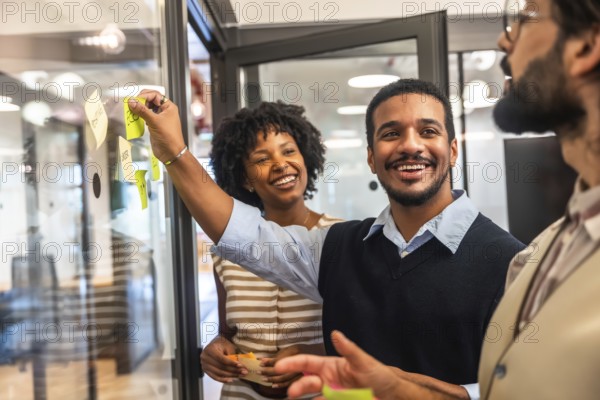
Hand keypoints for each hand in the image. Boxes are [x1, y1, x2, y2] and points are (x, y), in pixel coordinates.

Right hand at [127, 90, 185, 162]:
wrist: (171, 153)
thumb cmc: (168, 137)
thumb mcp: (154, 122)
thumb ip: (142, 111)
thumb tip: (132, 101)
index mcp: (169, 107)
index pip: (155, 95)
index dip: (144, 96)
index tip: (135, 100)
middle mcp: (165, 111)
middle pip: (151, 100)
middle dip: (141, 101)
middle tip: (132, 105)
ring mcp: (160, 118)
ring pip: (147, 108)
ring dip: (140, 109)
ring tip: (133, 111)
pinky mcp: (154, 125)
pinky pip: (146, 117)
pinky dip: (140, 116)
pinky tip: (136, 118)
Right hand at [200, 336, 246, 382]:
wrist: (215, 344)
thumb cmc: (222, 344)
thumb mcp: (227, 347)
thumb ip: (231, 356)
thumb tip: (241, 366)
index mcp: (210, 350)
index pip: (222, 359)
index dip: (231, 363)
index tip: (240, 365)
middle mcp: (205, 358)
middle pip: (221, 367)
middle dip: (233, 370)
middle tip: (243, 372)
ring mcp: (204, 365)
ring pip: (219, 373)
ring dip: (230, 375)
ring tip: (240, 375)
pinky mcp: (206, 371)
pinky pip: (215, 377)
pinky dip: (223, 379)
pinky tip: (231, 380)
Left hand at [259, 345, 302, 388]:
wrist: (310, 356)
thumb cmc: (297, 351)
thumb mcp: (287, 350)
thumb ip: (275, 357)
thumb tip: (262, 360)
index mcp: (295, 353)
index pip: (279, 360)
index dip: (269, 362)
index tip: (260, 363)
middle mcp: (299, 362)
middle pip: (281, 369)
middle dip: (268, 371)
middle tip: (259, 371)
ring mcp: (300, 372)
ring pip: (284, 378)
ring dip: (272, 379)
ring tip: (263, 379)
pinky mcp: (300, 379)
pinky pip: (289, 383)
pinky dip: (280, 385)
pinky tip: (273, 385)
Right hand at [275, 331, 400, 398]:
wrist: (391, 394)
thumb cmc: (377, 374)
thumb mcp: (363, 361)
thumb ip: (348, 349)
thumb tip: (335, 333)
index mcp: (330, 366)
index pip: (307, 363)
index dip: (292, 363)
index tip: (278, 366)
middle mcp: (327, 381)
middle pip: (307, 382)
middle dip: (298, 386)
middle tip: (291, 392)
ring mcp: (332, 395)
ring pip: (313, 397)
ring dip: (304, 398)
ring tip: (295, 399)